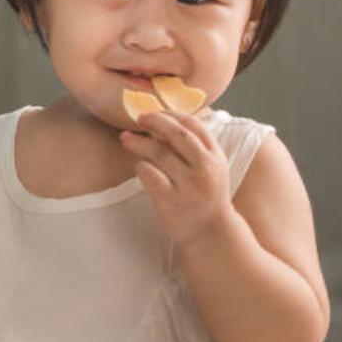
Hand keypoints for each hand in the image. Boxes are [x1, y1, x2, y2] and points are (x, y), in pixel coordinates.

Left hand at [119, 110, 231, 244]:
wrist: (210, 231)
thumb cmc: (205, 193)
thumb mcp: (210, 167)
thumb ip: (194, 145)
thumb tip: (162, 118)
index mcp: (215, 157)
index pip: (194, 125)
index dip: (172, 114)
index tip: (156, 111)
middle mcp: (204, 170)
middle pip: (176, 134)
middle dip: (155, 121)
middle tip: (139, 118)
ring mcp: (188, 186)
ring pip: (159, 153)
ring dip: (139, 143)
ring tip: (126, 139)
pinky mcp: (170, 201)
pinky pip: (148, 174)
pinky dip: (140, 166)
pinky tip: (140, 167)